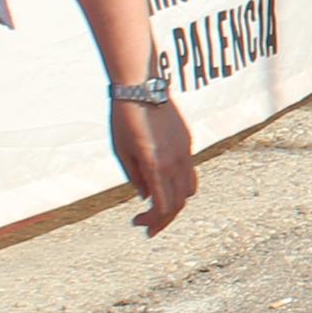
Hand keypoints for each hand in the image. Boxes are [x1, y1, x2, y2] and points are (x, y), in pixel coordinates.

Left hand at [111, 96, 197, 233]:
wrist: (141, 87)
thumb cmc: (124, 119)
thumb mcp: (122, 152)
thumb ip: (135, 178)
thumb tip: (146, 196)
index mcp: (155, 165)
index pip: (164, 207)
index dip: (154, 222)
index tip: (140, 225)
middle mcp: (175, 161)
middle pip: (179, 202)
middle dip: (163, 219)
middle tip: (147, 225)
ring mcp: (185, 151)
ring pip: (189, 188)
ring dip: (174, 202)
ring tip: (157, 206)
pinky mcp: (188, 141)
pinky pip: (189, 170)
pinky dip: (178, 183)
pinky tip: (162, 181)